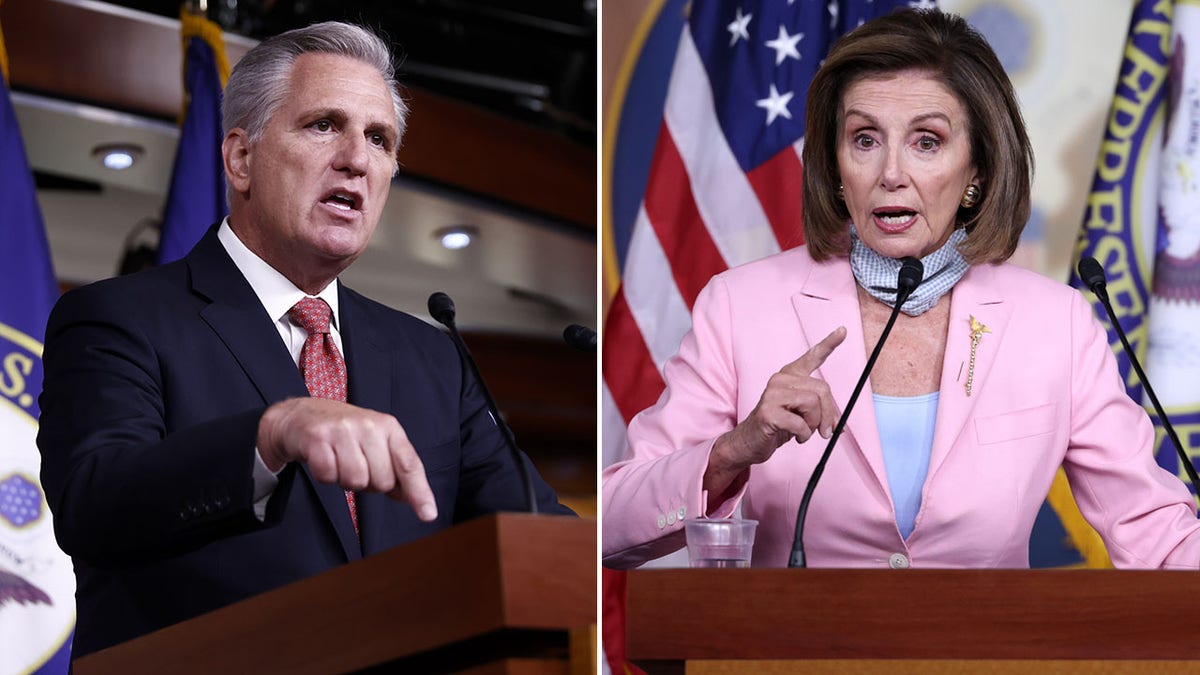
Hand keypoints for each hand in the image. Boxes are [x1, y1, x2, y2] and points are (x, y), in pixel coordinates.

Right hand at [257, 398, 437, 521]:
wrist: (301, 414)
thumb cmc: (344, 434)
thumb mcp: (375, 443)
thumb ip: (396, 469)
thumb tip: (416, 499)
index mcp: (389, 427)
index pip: (409, 464)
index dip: (419, 492)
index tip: (428, 514)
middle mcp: (369, 426)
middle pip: (382, 481)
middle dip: (370, 483)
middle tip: (356, 464)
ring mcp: (342, 430)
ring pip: (355, 481)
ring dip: (345, 480)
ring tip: (339, 461)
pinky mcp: (318, 438)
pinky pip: (328, 477)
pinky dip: (325, 476)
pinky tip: (324, 459)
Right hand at [706, 327, 845, 494]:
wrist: (750, 442)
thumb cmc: (778, 426)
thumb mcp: (801, 414)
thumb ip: (819, 411)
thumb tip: (839, 425)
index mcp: (789, 376)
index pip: (812, 356)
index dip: (829, 344)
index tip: (843, 331)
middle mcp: (780, 379)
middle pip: (822, 389)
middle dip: (828, 414)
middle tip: (825, 431)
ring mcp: (772, 394)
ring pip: (813, 404)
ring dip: (813, 425)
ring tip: (803, 432)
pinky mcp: (767, 411)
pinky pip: (801, 423)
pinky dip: (803, 435)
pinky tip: (795, 437)